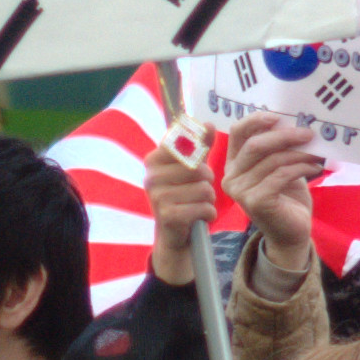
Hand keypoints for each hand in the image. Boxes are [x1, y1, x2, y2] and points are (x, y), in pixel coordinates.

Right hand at [143, 143, 212, 286]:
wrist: (175, 236)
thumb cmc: (185, 196)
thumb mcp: (192, 168)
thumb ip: (199, 144)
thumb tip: (206, 123)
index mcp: (153, 159)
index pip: (185, 144)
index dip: (200, 155)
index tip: (197, 166)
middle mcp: (151, 176)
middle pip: (200, 169)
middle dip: (207, 182)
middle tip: (197, 193)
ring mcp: (157, 197)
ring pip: (205, 189)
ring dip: (208, 200)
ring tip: (197, 205)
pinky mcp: (168, 216)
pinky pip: (204, 207)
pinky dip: (209, 214)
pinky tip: (199, 218)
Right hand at [224, 115, 324, 277]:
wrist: (291, 234)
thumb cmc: (286, 198)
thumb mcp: (281, 166)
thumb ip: (279, 147)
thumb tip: (296, 122)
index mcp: (234, 164)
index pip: (237, 132)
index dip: (256, 120)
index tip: (280, 116)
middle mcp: (231, 177)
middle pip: (255, 144)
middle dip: (284, 136)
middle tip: (309, 133)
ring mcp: (240, 191)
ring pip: (271, 160)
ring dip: (299, 154)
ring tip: (317, 154)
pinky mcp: (255, 201)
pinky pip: (280, 175)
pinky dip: (301, 168)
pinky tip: (315, 169)